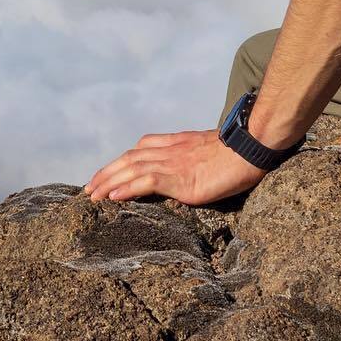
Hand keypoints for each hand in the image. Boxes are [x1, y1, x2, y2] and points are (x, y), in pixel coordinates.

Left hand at [85, 129, 268, 205]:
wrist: (250, 147)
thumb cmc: (237, 152)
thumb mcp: (207, 152)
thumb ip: (191, 159)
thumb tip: (185, 173)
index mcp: (175, 143)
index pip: (139, 149)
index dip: (119, 162)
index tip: (106, 173)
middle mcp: (169, 150)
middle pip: (128, 158)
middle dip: (106, 172)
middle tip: (89, 188)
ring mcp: (173, 163)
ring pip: (131, 169)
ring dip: (108, 182)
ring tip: (92, 195)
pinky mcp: (180, 178)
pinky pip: (146, 181)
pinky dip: (127, 188)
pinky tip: (112, 197)